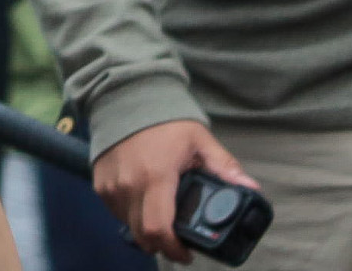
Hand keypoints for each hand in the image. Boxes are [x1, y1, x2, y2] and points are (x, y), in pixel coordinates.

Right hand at [94, 119, 256, 263]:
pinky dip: (132, 215)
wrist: (124, 98)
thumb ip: (224, 167)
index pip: (159, 229)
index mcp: (155, 177)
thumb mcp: (199, 140)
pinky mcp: (100, 185)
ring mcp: (111, 187)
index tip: (187, 253)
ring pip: (129, 226)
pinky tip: (145, 202)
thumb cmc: (164, 121)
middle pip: (143, 236)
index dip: (174, 249)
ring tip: (163, 218)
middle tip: (178, 241)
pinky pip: (117, 213)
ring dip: (147, 230)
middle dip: (162, 245)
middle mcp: (128, 186)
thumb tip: (251, 189)